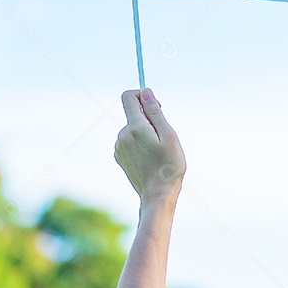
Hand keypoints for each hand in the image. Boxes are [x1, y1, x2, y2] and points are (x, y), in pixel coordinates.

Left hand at [114, 88, 185, 205]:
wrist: (157, 195)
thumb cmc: (168, 166)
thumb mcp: (168, 135)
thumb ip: (155, 112)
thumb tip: (145, 91)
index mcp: (135, 127)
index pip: (128, 97)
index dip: (142, 95)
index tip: (156, 106)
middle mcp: (122, 135)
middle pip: (133, 114)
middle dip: (148, 118)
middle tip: (163, 138)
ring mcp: (119, 147)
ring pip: (133, 128)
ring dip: (145, 133)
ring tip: (158, 151)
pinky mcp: (120, 157)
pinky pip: (130, 141)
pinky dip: (140, 144)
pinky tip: (150, 159)